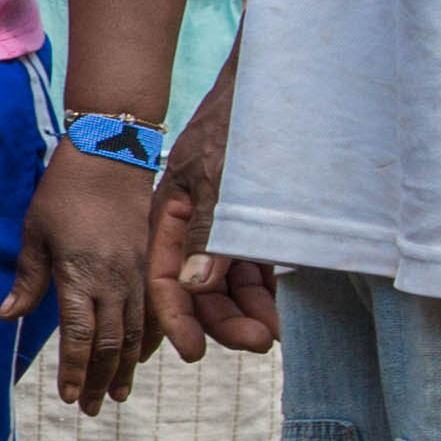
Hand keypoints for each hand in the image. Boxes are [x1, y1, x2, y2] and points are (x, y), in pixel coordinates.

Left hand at [9, 139, 159, 412]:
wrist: (111, 158)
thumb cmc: (63, 194)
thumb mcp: (34, 234)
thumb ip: (27, 279)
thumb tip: (7, 316)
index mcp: (81, 276)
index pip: (79, 337)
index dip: (74, 370)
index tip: (68, 396)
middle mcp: (115, 281)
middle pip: (110, 344)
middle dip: (97, 379)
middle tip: (88, 408)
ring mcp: (139, 274)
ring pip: (136, 334)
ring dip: (124, 368)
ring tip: (115, 395)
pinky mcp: (153, 265)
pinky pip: (154, 313)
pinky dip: (148, 341)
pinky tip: (140, 359)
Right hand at [150, 79, 275, 360]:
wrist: (271, 89)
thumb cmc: (237, 127)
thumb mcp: (221, 180)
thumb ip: (209, 235)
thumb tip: (193, 286)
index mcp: (168, 215)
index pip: (163, 278)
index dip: (176, 317)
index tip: (194, 351)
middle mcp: (191, 228)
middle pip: (197, 289)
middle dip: (222, 320)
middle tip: (258, 341)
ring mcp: (222, 228)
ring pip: (227, 286)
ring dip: (247, 312)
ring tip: (273, 333)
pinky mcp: (251, 228)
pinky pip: (252, 273)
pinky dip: (263, 295)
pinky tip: (278, 313)